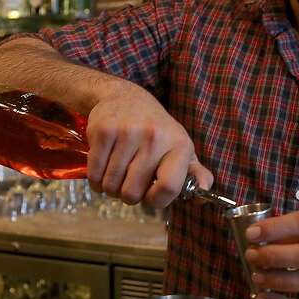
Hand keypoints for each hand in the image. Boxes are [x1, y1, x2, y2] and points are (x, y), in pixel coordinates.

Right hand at [85, 83, 212, 207]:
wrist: (123, 97)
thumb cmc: (156, 130)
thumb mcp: (180, 147)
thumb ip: (195, 173)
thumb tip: (204, 193)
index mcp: (179, 145)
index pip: (169, 187)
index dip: (156, 201)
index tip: (150, 197)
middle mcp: (155, 137)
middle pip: (133, 192)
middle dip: (128, 196)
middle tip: (129, 183)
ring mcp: (128, 132)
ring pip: (111, 186)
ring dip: (110, 188)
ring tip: (117, 175)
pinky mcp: (104, 131)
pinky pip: (94, 174)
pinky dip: (95, 180)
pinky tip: (102, 170)